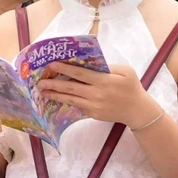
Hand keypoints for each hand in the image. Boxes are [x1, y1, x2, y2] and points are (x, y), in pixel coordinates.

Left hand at [36, 62, 157, 127]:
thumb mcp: (125, 71)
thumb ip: (107, 67)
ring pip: (71, 99)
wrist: (137, 110)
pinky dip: (66, 101)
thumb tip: (89, 63)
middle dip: (54, 84)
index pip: (80, 74)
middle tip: (40, 82)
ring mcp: (94, 106)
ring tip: (43, 91)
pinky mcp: (93, 114)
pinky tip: (57, 97)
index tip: (52, 65)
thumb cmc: (131, 87)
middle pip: (71, 88)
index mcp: (104, 81)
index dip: (65, 69)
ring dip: (56, 95)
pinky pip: (77, 105)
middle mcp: (96, 94)